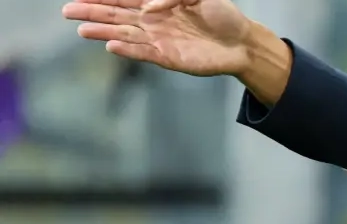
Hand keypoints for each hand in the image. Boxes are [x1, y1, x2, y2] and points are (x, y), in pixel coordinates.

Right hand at [62, 0, 252, 76]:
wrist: (242, 41)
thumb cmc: (222, 14)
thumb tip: (149, 5)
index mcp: (156, 4)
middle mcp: (153, 22)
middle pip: (116, 16)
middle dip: (92, 13)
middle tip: (66, 11)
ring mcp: (159, 41)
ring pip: (124, 35)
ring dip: (103, 33)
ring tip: (82, 30)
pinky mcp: (169, 58)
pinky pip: (143, 53)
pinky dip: (128, 50)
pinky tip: (111, 46)